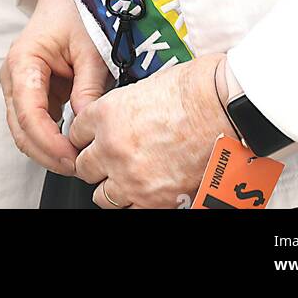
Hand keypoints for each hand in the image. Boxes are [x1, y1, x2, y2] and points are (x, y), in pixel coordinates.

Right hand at [0, 0, 111, 174]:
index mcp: (23, 61)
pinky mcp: (32, 90)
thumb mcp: (91, 48)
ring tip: (78, 158)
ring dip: (47, 148)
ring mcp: (19, 84)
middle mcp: (14, 75)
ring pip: (25, 130)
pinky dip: (50, 137)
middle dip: (47, 153)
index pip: (29, 114)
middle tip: (79, 166)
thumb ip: (88, 87)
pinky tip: (72, 144)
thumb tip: (87, 126)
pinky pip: (35, 121)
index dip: (49, 142)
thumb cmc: (78, 11)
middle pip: (21, 129)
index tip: (72, 158)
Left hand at [70, 51, 229, 208]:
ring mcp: (131, 177)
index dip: (85, 134)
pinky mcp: (154, 200)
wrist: (223, 107)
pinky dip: (134, 201)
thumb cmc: (193, 89)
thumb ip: (121, 108)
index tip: (91, 137)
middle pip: (83, 166)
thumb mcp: (143, 87)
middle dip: (95, 161)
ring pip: (102, 195)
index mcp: (106, 115)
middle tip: (108, 157)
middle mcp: (112, 148)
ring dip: (111, 184)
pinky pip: (129, 209)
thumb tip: (118, 119)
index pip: (75, 132)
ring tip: (125, 176)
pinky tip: (144, 188)